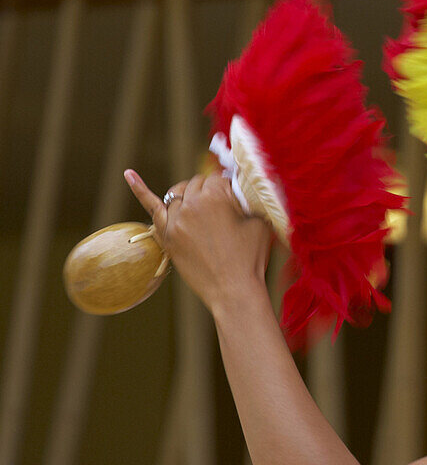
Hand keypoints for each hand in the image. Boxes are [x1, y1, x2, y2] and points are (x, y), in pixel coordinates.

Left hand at [125, 169, 272, 312]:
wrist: (233, 291)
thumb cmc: (251, 257)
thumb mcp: (259, 222)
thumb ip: (247, 201)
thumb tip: (241, 191)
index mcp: (215, 197)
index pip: (218, 179)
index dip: (229, 189)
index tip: (237, 201)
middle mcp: (191, 204)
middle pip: (197, 184)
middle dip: (210, 191)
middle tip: (224, 208)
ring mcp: (175, 220)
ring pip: (177, 193)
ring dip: (190, 195)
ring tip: (202, 206)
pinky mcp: (167, 235)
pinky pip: (151, 207)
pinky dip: (139, 189)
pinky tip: (128, 174)